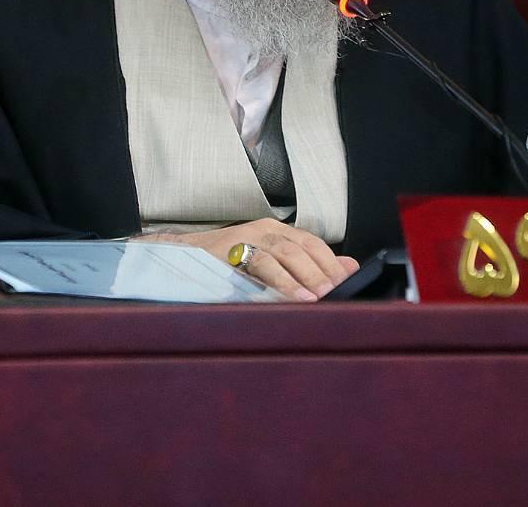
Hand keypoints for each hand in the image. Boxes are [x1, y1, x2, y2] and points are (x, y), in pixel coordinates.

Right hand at [149, 219, 357, 300]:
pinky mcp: (228, 253)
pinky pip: (259, 265)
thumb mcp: (269, 263)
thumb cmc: (226, 264)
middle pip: (302, 247)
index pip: (312, 243)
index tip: (350, 282)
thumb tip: (347, 267)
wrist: (177, 257)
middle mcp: (262, 230)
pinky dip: (281, 282)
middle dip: (323, 271)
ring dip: (305, 277)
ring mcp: (244, 239)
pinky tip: (295, 297)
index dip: (331, 262)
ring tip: (320, 297)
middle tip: (339, 292)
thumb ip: (307, 265)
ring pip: (284, 253)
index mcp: (275, 231)